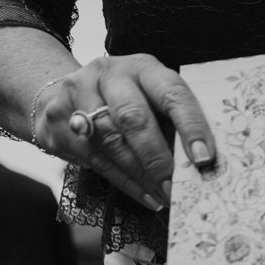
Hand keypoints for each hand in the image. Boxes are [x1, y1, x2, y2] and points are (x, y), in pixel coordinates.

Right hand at [32, 54, 217, 210]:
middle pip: (133, 117)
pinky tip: (147, 196)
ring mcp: (78, 94)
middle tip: (177, 188)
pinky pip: (96, 158)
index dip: (190, 126)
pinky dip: (126, 182)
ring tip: (165, 196)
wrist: (66, 91)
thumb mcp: (154, 99)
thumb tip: (204, 164)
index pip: (172, 93)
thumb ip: (175, 123)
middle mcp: (109, 74)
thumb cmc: (128, 100)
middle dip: (158, 158)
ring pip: (111, 141)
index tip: (205, 158)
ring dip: (142, 176)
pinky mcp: (60, 120)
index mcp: (143, 68)